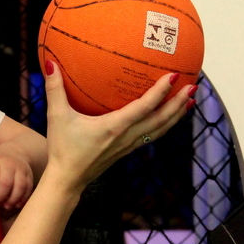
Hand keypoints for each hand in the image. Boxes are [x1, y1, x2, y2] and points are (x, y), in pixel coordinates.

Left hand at [0, 153, 34, 209]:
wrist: (13, 151)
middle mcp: (9, 164)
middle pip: (6, 184)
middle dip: (1, 197)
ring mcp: (21, 169)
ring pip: (20, 187)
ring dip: (13, 200)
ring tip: (7, 206)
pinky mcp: (29, 174)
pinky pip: (28, 188)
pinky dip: (23, 199)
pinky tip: (17, 204)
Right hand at [41, 62, 196, 195]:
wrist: (67, 179)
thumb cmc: (62, 148)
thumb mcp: (57, 116)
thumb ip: (54, 89)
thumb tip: (50, 63)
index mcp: (114, 127)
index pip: (144, 107)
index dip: (161, 92)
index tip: (173, 76)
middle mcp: (127, 136)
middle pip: (161, 120)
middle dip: (178, 103)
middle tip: (193, 86)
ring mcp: (129, 145)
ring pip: (160, 130)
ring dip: (177, 115)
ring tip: (190, 101)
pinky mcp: (127, 150)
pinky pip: (152, 136)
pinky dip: (165, 125)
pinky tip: (168, 117)